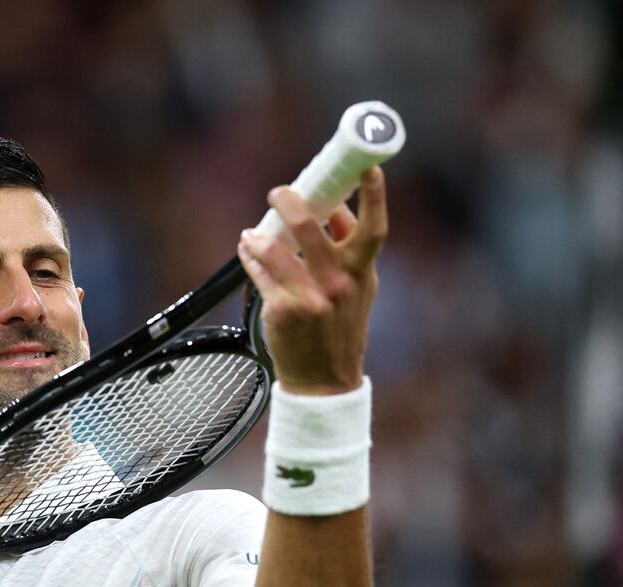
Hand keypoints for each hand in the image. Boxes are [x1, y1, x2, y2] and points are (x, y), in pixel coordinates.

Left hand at [237, 166, 386, 395]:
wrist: (324, 381)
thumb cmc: (338, 329)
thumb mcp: (357, 290)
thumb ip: (348, 250)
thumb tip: (335, 207)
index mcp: (362, 273)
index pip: (374, 229)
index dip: (374, 197)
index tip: (368, 169)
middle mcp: (339, 283)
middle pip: (310, 228)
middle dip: (290, 202)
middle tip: (278, 192)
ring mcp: (310, 297)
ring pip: (276, 249)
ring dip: (260, 235)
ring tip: (252, 233)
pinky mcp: (283, 310)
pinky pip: (260, 273)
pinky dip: (251, 257)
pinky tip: (247, 251)